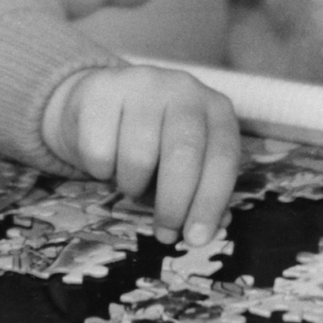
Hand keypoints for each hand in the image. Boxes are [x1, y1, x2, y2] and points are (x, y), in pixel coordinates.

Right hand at [41, 64, 240, 246]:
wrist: (99, 101)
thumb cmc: (152, 139)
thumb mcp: (184, 162)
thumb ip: (201, 192)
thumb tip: (213, 228)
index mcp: (216, 109)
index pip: (222, 158)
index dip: (210, 202)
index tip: (196, 239)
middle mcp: (185, 89)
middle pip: (183, 155)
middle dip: (174, 204)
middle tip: (164, 232)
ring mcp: (142, 83)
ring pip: (139, 157)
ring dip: (133, 185)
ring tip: (132, 181)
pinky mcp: (101, 89)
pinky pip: (99, 150)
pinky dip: (101, 170)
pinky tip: (106, 159)